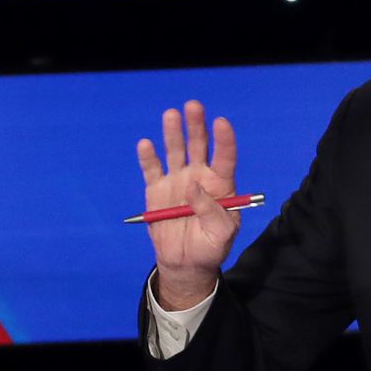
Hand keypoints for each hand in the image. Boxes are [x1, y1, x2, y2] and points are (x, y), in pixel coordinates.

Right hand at [135, 100, 239, 308]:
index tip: (221, 122)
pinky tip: (146, 144)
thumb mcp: (221, 233)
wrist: (186, 263)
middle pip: (198, 146)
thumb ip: (211, 210)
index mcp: (220, 184)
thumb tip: (193, 186)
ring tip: (171, 115)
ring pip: (174, 151)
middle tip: (193, 107)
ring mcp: (176, 180)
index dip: (224, 139)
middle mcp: (198, 175)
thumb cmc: (211, 246)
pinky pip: (151, 170)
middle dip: (196, 126)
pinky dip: (148, 157)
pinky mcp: (156, 190)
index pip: (224, 156)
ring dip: (173, 133)